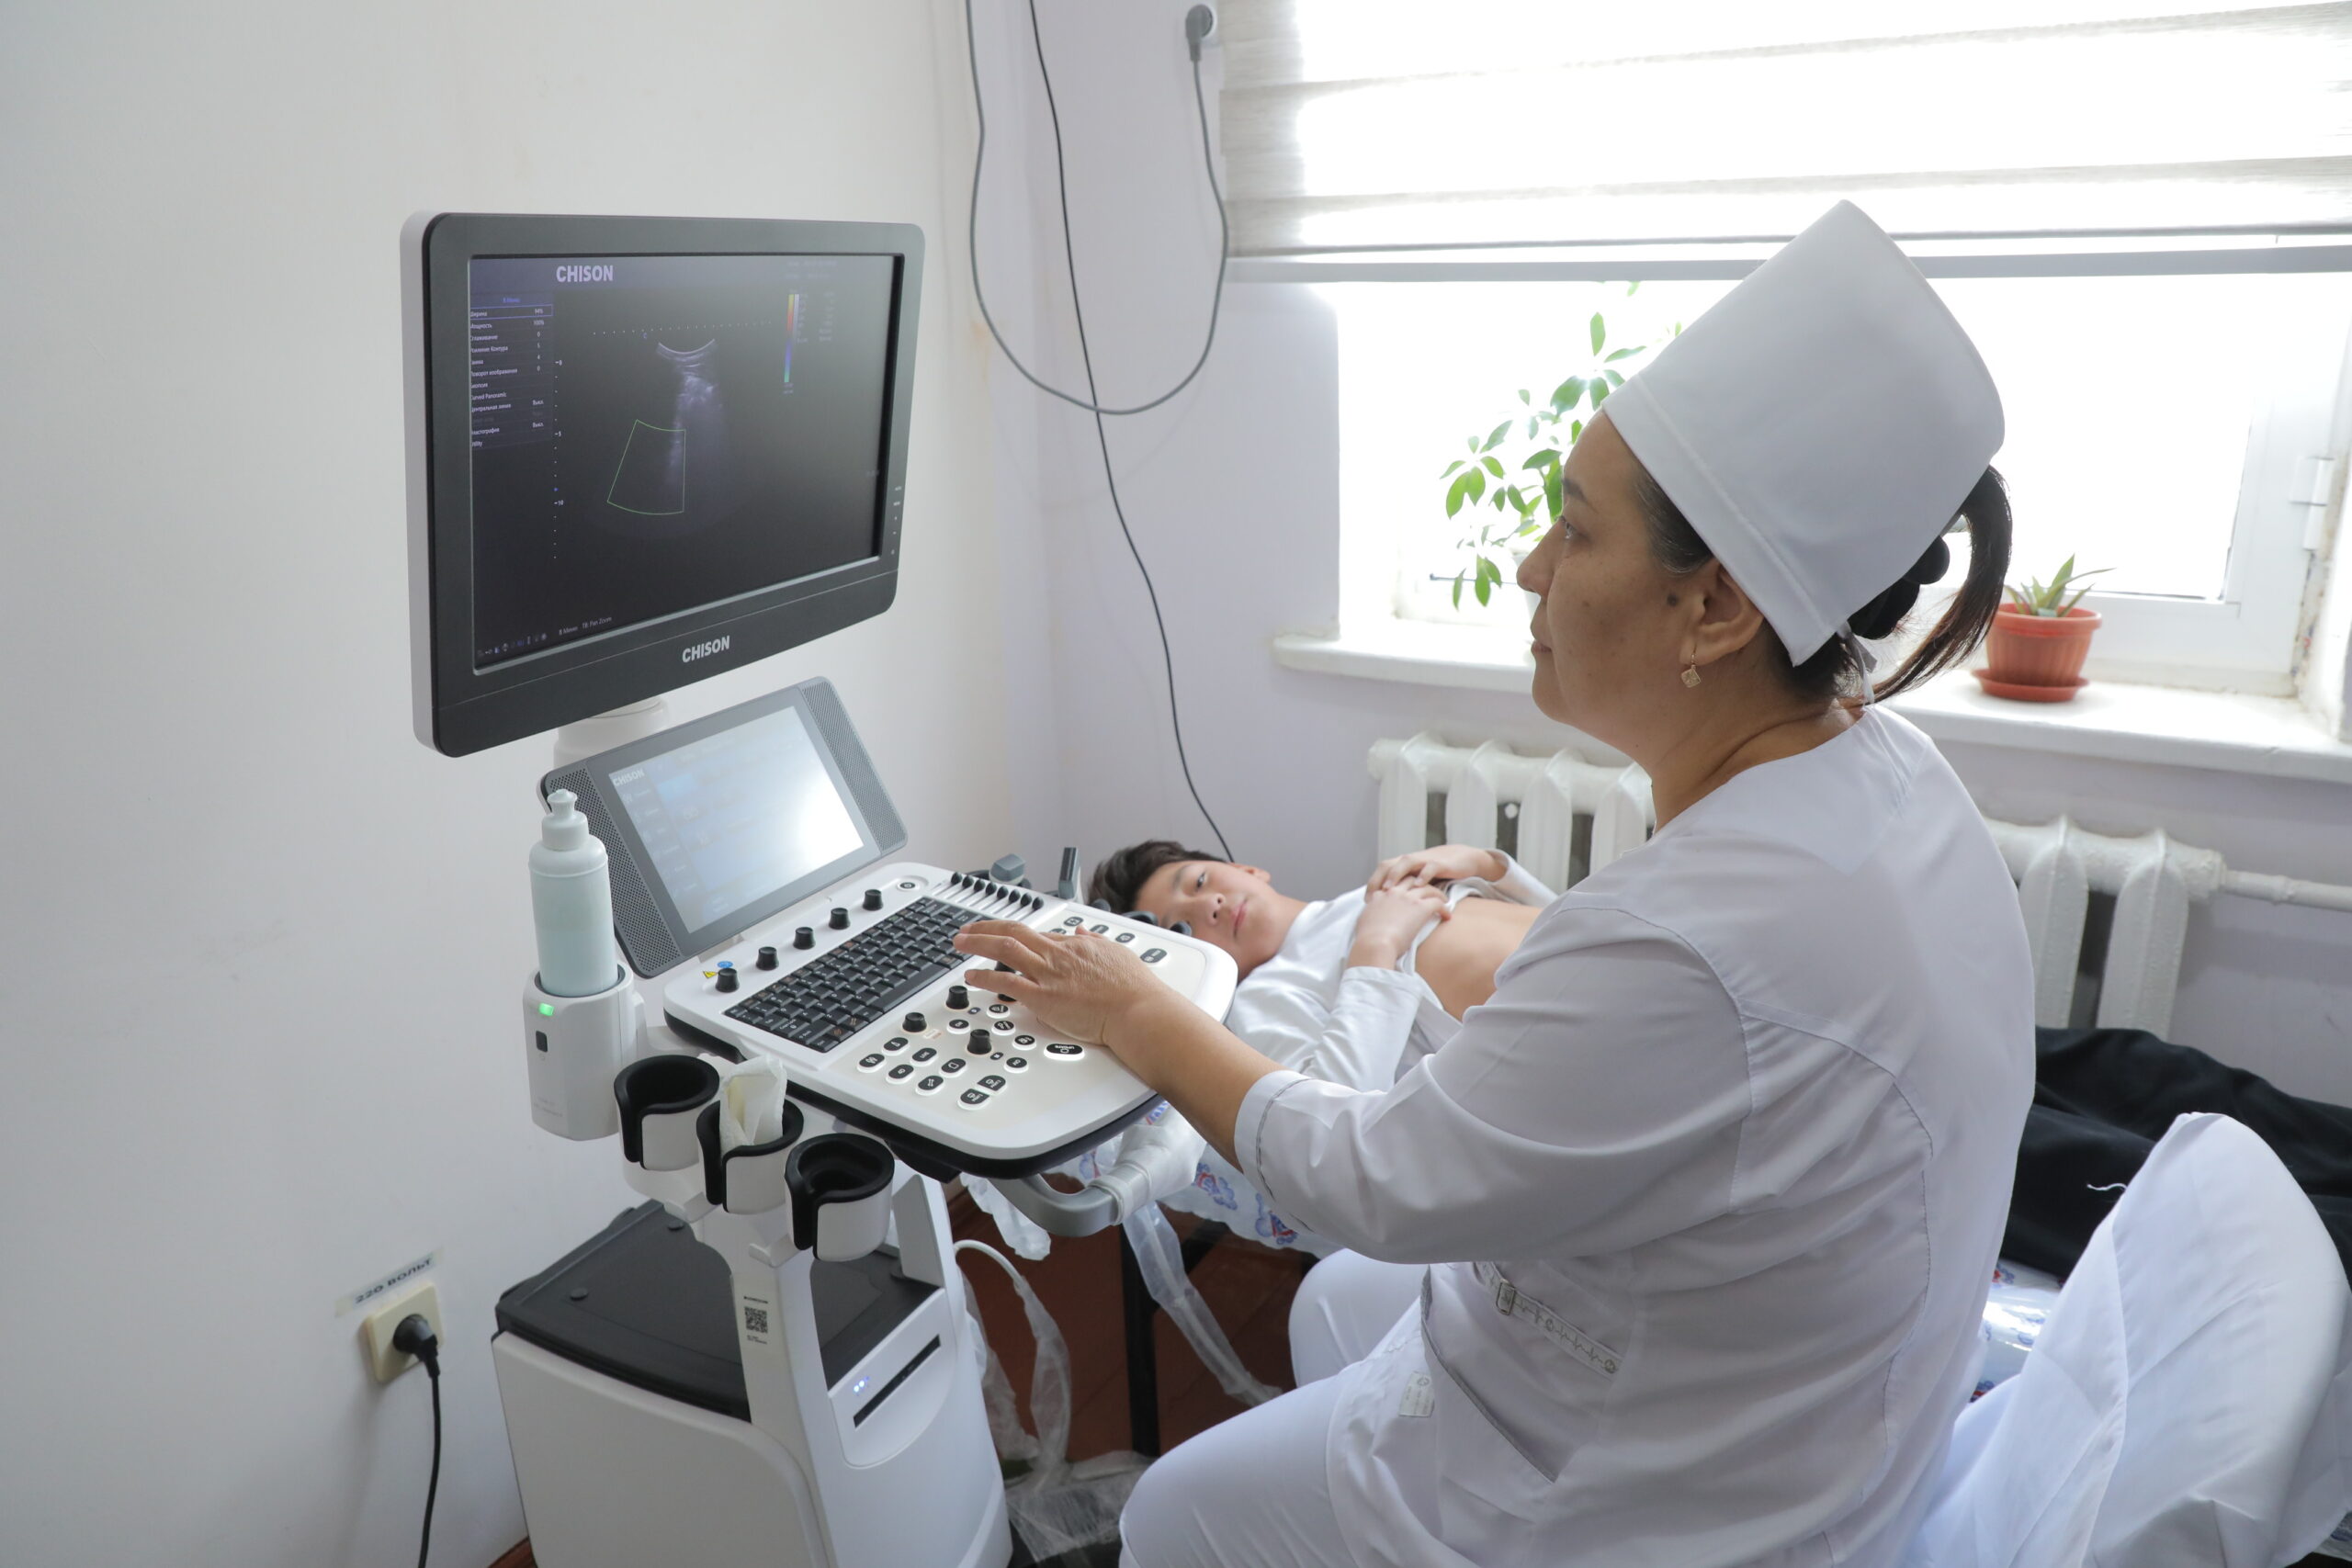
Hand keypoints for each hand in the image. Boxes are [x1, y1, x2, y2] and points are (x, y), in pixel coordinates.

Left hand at [950, 920, 1170, 1049]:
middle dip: (985, 928)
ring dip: (978, 944)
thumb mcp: (1116, 952)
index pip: (1038, 934)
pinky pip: (1006, 982)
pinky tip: (972, 977)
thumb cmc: (1133, 988)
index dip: (1016, 934)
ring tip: (960, 944)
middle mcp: (1057, 955)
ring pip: (1005, 949)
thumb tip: (1082, 933)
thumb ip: (1095, 941)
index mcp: (1074, 945)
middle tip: (967, 931)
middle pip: (1013, 932)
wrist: (1137, 1010)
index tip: (1003, 937)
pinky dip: (985, 977)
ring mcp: (1049, 975)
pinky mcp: (1043, 997)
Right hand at [1348, 881, 1449, 969]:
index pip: (1394, 883)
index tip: (1409, 891)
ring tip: (1443, 900)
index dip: (1403, 885)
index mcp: (1380, 895)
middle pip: (1412, 879)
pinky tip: (1447, 916)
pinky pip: (1438, 902)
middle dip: (1422, 883)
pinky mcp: (1421, 907)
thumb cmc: (1367, 938)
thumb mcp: (1363, 921)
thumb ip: (1370, 915)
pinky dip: (1444, 908)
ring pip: (1428, 888)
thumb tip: (1371, 919)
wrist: (1375, 943)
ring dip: (1437, 893)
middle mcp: (1395, 892)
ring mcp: (1409, 898)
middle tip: (1429, 891)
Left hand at [1367, 843, 1506, 893]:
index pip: (1381, 872)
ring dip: (1396, 874)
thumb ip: (1405, 891)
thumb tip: (1388, 909)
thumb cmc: (1437, 874)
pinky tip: (1418, 886)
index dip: (1372, 885)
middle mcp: (1410, 861)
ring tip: (1389, 889)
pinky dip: (1423, 875)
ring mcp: (1424, 861)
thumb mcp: (1418, 881)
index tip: (1365, 902)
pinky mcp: (1439, 863)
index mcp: (1402, 865)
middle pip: (1388, 865)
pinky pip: (1429, 868)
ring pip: (1405, 862)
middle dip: (1378, 880)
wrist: (1463, 859)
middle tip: (1372, 897)